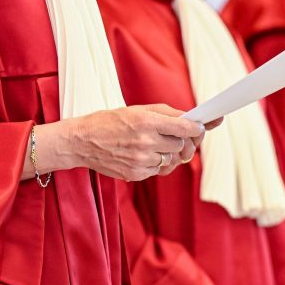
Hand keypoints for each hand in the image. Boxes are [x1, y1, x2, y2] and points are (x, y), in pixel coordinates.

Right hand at [24, 104, 215, 181]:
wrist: (81, 142)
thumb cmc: (110, 122)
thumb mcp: (137, 109)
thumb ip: (166, 113)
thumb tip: (193, 120)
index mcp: (146, 122)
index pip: (184, 127)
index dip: (197, 128)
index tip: (202, 127)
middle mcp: (145, 142)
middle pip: (182, 145)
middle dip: (185, 141)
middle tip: (184, 137)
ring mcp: (141, 161)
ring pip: (173, 160)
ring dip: (172, 153)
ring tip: (160, 145)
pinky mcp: (136, 175)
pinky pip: (160, 171)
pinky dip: (159, 163)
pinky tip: (147, 155)